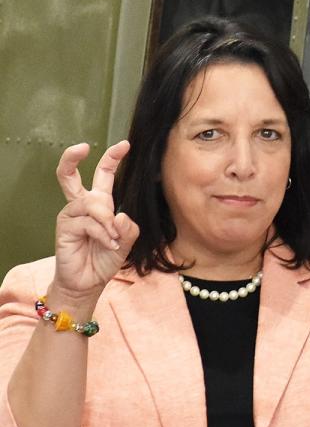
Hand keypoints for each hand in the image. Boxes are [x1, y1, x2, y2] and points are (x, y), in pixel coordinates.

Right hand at [50, 141, 139, 306]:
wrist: (90, 282)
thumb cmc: (105, 259)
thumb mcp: (126, 242)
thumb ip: (129, 228)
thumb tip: (121, 215)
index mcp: (99, 204)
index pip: (103, 175)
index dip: (112, 158)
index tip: (124, 144)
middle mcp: (82, 206)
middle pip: (69, 176)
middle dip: (72, 158)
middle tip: (82, 146)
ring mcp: (71, 216)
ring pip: (92, 204)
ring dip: (107, 221)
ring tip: (113, 238)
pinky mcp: (64, 227)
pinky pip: (88, 222)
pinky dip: (103, 234)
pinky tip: (108, 244)